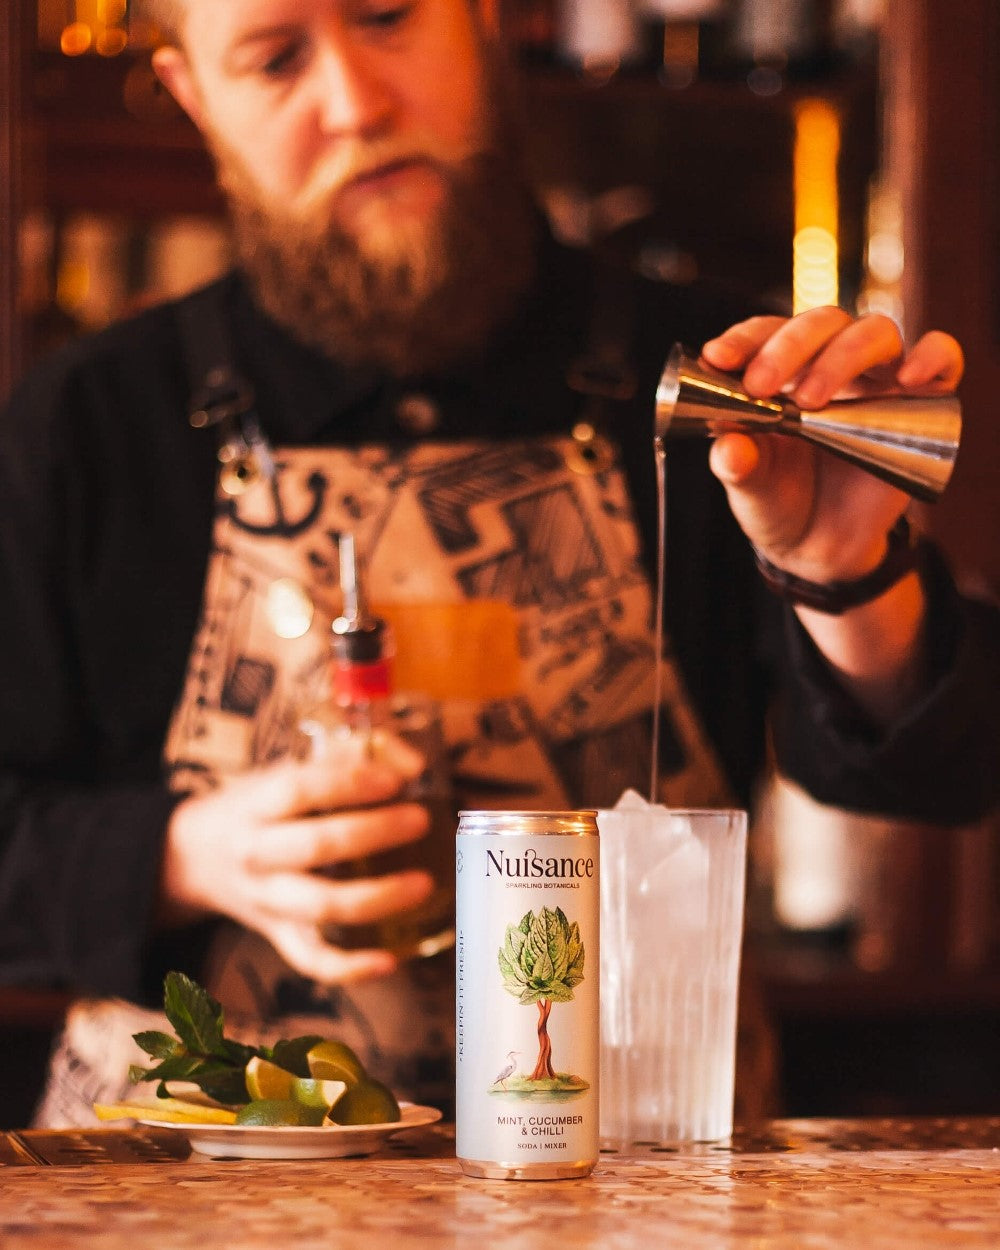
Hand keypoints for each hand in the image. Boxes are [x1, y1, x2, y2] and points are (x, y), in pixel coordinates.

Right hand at [158, 733, 432, 984]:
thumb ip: (346, 760)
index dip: (350, 783)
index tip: (396, 781)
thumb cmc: (260, 807)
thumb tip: (413, 765)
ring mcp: (266, 900)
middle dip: (374, 833)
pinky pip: (312, 961)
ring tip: (424, 884)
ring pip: (319, 906)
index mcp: (256, 805)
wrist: (196, 857)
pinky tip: (391, 959)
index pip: (300, 791)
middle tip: (421, 821)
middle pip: (315, 846)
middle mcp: (256, 854)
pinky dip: (351, 967)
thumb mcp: (284, 772)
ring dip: (376, 898)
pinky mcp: (279, 936)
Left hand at [701, 307, 963, 581]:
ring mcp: (877, 380)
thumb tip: (729, 446)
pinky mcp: (921, 402)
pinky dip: (932, 356)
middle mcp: (830, 364)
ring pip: (875, 332)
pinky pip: (942, 360)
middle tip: (760, 384)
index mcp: (781, 372)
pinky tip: (909, 377)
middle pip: (821, 323)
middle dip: (787, 348)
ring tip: (811, 401)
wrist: (819, 549)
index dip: (743, 340)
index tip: (717, 357)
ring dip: (842, 357)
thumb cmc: (779, 502)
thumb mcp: (749, 488)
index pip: (765, 333)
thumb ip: (736, 465)